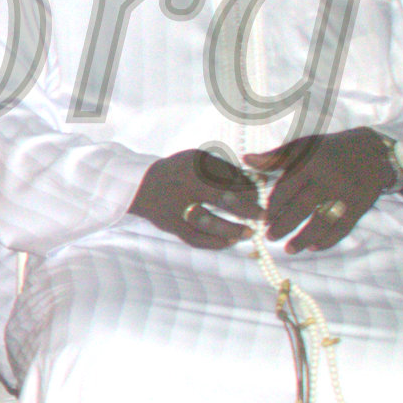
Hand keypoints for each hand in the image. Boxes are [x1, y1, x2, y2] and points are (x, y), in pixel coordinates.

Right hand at [129, 147, 263, 248]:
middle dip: (247, 208)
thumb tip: (256, 180)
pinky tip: (230, 242)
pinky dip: (214, 242)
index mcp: (194, 166)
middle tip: (263, 215)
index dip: (250, 186)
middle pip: (222, 198)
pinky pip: (194, 238)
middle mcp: (185, 186)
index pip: (230, 177)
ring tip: (249, 232)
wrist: (140, 185)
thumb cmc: (177, 171)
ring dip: (232, 228)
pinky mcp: (171, 225)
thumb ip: (224, 169)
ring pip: (208, 221)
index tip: (262, 193)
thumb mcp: (197, 160)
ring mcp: (176, 207)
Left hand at [245, 130, 402, 253]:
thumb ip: (275, 157)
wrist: (374, 152)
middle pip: (303, 206)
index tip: (261, 218)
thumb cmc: (330, 150)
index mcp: (310, 163)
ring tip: (288, 249)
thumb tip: (246, 160)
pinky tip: (314, 247)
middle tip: (269, 237)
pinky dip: (329, 239)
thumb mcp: (303, 146)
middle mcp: (328, 180)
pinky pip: (343, 227)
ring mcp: (346, 195)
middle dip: (284, 224)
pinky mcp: (360, 206)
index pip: (287, 188)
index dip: (273, 205)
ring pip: (322, 220)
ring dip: (304, 237)